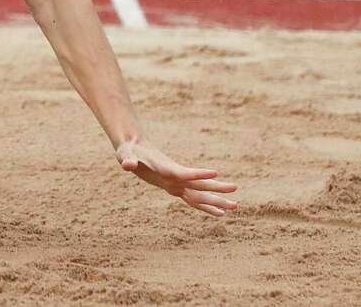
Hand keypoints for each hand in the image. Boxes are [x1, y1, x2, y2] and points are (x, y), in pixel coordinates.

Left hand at [115, 139, 237, 216]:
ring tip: (236, 206)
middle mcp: (175, 175)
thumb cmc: (128, 151)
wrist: (133, 146)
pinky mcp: (174, 186)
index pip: (184, 173)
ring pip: (199, 193)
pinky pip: (192, 199)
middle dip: (216, 189)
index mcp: (165, 168)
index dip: (198, 174)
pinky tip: (219, 214)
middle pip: (198, 184)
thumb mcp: (124, 155)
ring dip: (216, 200)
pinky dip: (205, 206)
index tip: (215, 173)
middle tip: (235, 190)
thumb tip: (128, 165)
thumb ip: (127, 160)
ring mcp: (176, 181)